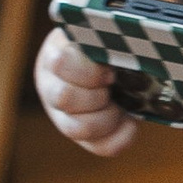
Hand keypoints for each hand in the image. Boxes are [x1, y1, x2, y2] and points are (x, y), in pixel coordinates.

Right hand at [34, 26, 136, 157]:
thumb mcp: (101, 35)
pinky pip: (99, 146)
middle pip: (65, 99)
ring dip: (107, 117)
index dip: (89, 71)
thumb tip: (127, 38)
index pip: (60, 63)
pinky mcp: (83, 136)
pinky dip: (120, 138)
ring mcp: (62, 115)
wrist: (109, 60)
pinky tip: (131, 123)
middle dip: (96, 94)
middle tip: (113, 83)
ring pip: (78, 128)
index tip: (109, 70)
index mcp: (55, 53)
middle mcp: (51, 86)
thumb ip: (107, 37)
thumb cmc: (106, 44)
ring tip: (120, 105)